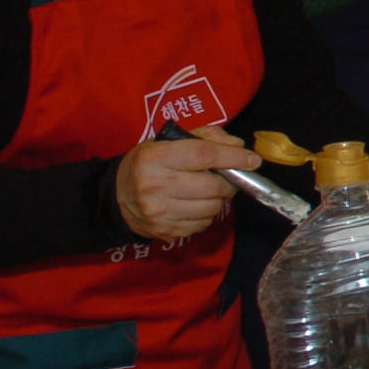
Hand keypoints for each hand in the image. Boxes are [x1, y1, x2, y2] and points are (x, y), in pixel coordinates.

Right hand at [116, 125, 247, 240]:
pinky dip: (206, 214)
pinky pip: (202, 224)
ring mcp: (159, 212)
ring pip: (211, 208)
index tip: (253, 160)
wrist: (115, 196)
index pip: (204, 155)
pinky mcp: (164, 231)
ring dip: (218, 199)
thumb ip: (205, 137)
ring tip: (208, 191)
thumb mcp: (168, 141)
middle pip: (212, 186)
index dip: (233, 157)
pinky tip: (195, 205)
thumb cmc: (148, 163)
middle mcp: (155, 185)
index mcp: (155, 157)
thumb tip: (239, 146)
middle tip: (227, 178)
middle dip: (229, 182)